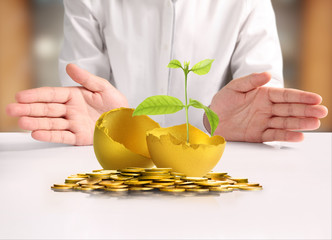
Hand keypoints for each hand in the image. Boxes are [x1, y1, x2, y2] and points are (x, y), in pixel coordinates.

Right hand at [6, 64, 127, 144]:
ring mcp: (73, 124)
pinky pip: (62, 136)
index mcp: (74, 96)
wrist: (127, 121)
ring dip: (36, 122)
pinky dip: (50, 135)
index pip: (51, 95)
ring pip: (51, 123)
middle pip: (46, 109)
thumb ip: (86, 78)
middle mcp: (71, 110)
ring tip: (21, 121)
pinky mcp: (79, 137)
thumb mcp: (103, 87)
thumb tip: (69, 66)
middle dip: (28, 109)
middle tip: (11, 109)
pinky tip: (37, 133)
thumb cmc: (115, 103)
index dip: (36, 95)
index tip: (20, 96)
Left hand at [205, 72, 327, 141]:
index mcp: (263, 95)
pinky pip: (274, 135)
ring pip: (285, 122)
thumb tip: (267, 74)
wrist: (211, 120)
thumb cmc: (222, 102)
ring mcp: (264, 122)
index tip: (316, 98)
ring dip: (300, 123)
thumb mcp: (234, 87)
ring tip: (315, 123)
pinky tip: (299, 136)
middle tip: (322, 112)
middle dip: (306, 110)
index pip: (285, 95)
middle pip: (290, 109)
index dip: (301, 97)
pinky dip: (286, 135)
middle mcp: (266, 109)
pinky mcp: (258, 135)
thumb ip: (250, 81)